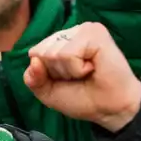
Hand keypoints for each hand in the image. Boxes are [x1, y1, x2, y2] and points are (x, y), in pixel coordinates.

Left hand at [24, 21, 140, 131]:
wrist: (108, 109)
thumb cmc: (81, 98)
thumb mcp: (47, 91)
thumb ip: (32, 78)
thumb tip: (33, 61)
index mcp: (59, 41)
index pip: (34, 53)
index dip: (47, 73)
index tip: (67, 78)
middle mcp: (71, 32)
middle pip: (41, 53)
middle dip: (57, 72)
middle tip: (79, 76)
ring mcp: (83, 30)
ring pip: (53, 53)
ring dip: (68, 71)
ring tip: (87, 72)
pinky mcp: (95, 33)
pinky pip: (68, 54)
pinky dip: (77, 68)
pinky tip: (93, 67)